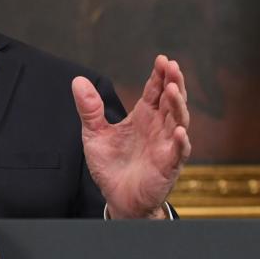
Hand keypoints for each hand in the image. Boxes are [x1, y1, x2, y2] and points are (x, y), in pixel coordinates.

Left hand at [72, 55, 190, 218]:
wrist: (117, 199)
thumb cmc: (111, 166)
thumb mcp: (94, 134)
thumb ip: (89, 109)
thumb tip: (78, 81)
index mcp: (144, 116)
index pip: (155, 91)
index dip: (159, 75)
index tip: (162, 59)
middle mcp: (158, 127)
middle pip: (171, 100)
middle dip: (173, 83)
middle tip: (172, 66)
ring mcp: (165, 145)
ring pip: (178, 121)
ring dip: (178, 105)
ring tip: (173, 89)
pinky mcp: (168, 166)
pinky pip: (178, 152)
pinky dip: (181, 141)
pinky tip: (179, 131)